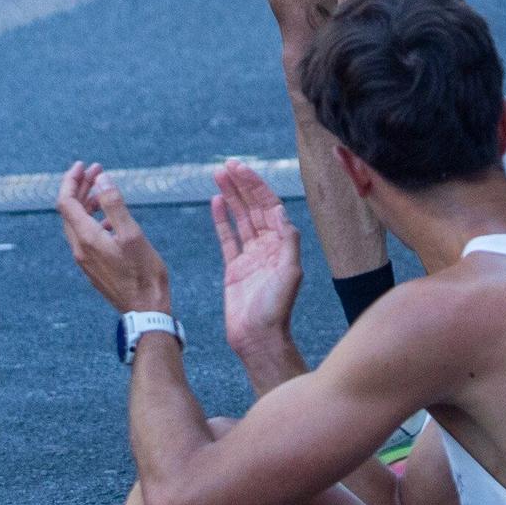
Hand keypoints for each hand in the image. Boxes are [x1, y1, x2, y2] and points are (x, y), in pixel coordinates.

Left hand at [56, 161, 170, 314]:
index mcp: (86, 239)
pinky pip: (85, 236)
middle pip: (69, 211)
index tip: (84, 165)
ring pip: (77, 223)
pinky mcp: (93, 267)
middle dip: (80, 187)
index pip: (66, 202)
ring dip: (86, 203)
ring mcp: (85, 260)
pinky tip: (110, 219)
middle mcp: (80, 249)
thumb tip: (101, 178)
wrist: (145, 310)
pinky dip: (93, 219)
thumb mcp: (133, 235)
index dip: (72, 180)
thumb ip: (114, 205)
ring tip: (104, 190)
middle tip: (96, 170)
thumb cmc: (144, 274)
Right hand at [212, 160, 302, 359]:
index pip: (269, 207)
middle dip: (241, 185)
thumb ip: (287, 241)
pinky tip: (215, 202)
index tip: (242, 170)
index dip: (256, 186)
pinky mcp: (234, 268)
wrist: (258, 339)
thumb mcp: (290, 273)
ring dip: (230, 196)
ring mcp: (250, 256)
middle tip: (226, 165)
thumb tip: (280, 211)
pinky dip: (221, 219)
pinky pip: (227, 238)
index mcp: (282, 245)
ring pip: (239, 218)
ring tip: (218, 176)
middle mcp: (267, 246)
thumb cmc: (277, 309)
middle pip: (253, 207)